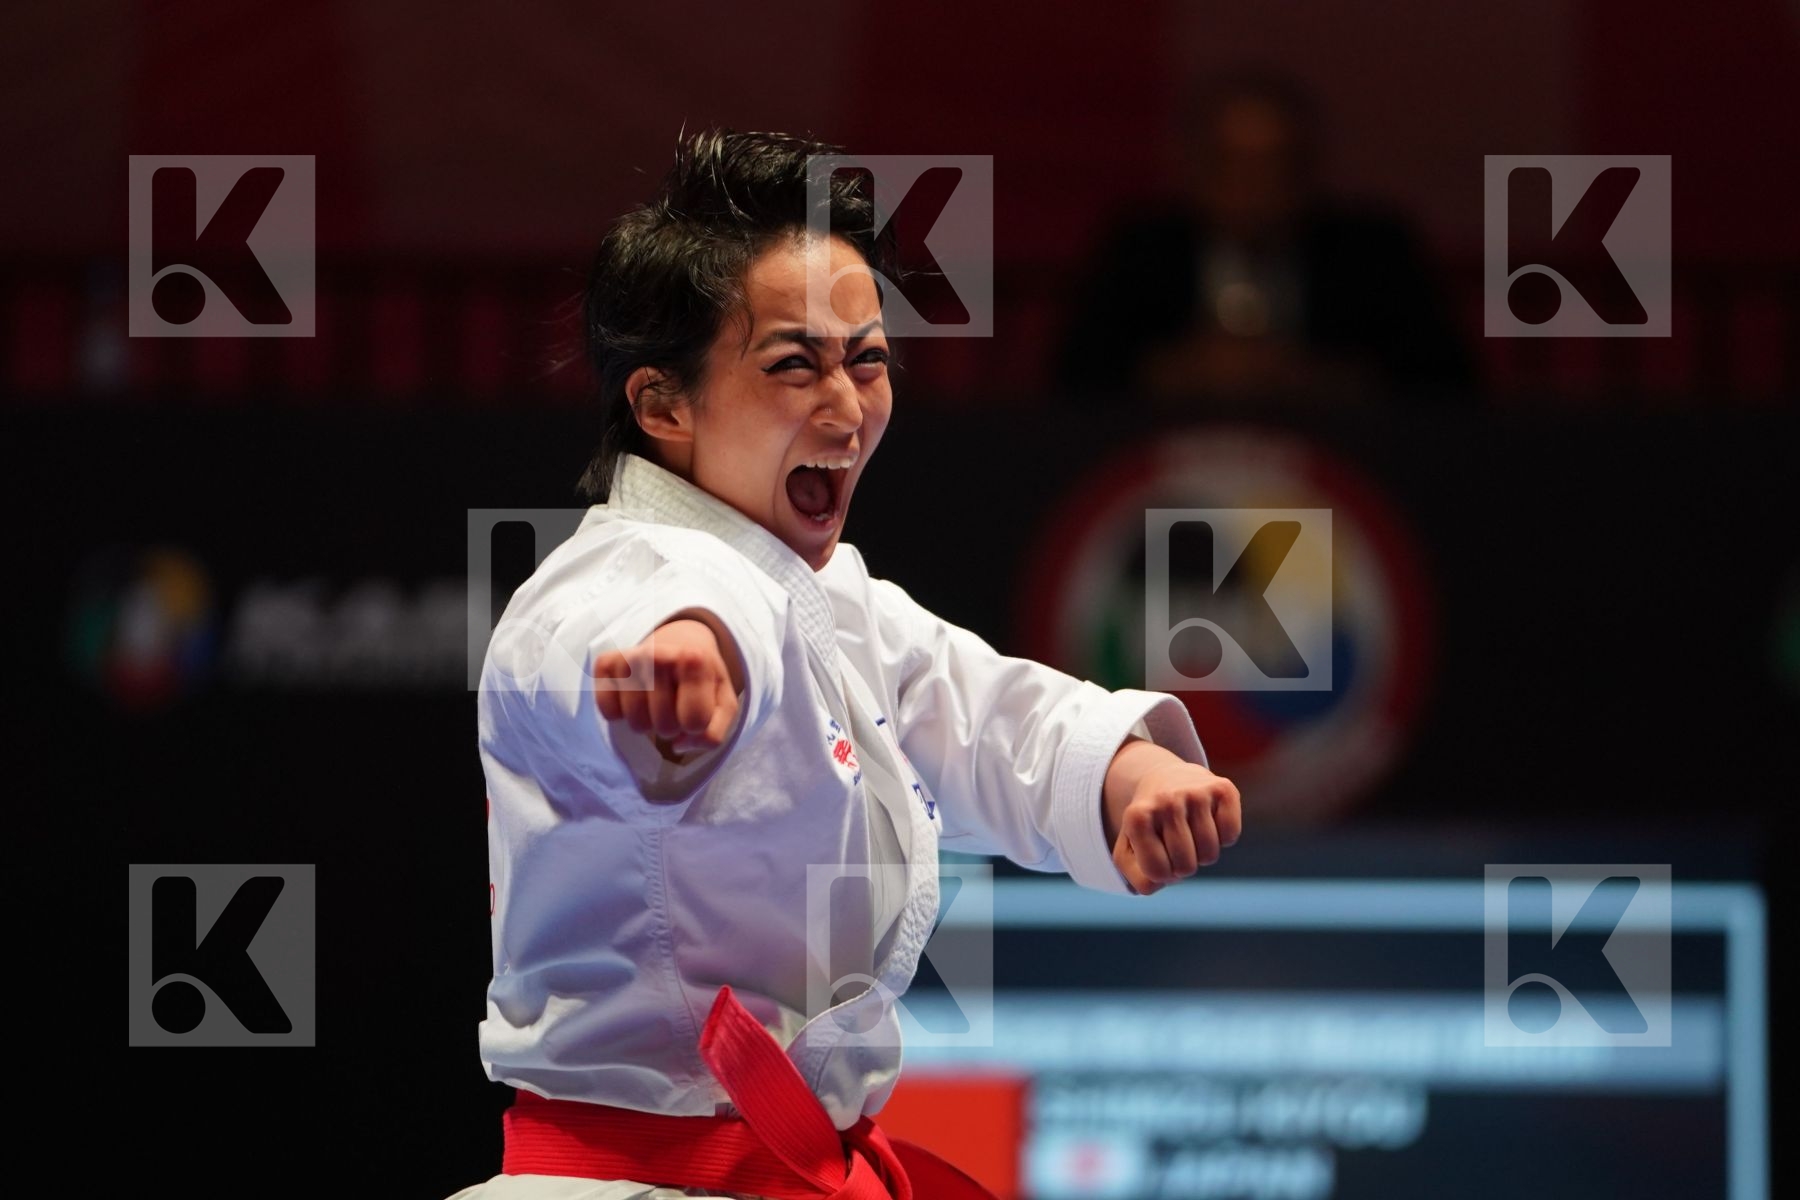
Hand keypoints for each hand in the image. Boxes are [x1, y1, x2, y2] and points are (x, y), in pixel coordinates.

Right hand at [594, 616, 741, 760]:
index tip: (696, 708)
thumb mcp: (724, 703)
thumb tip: (678, 745)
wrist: (679, 643)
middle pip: (664, 727)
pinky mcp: (605, 664)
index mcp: (694, 660)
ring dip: (648, 724)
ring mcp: (629, 658)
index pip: (694, 723)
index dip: (696, 726)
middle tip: (673, 705)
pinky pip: (608, 712)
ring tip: (655, 703)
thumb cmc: (703, 680)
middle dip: (672, 726)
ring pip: (636, 724)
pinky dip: (620, 715)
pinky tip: (632, 698)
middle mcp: (658, 654)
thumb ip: (714, 734)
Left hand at [1102, 741, 1241, 895]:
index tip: (1159, 854)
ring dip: (1203, 853)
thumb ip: (1139, 880)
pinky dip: (1224, 837)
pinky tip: (1210, 820)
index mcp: (1137, 817)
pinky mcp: (1222, 788)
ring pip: (1210, 855)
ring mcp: (1195, 792)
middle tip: (1176, 842)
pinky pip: (1230, 835)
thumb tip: (1163, 881)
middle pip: (1186, 868)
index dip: (1163, 873)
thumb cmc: (1148, 825)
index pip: (1158, 874)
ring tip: (1191, 831)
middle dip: (1183, 865)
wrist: (1165, 778)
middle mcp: (1166, 801)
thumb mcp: (1129, 851)